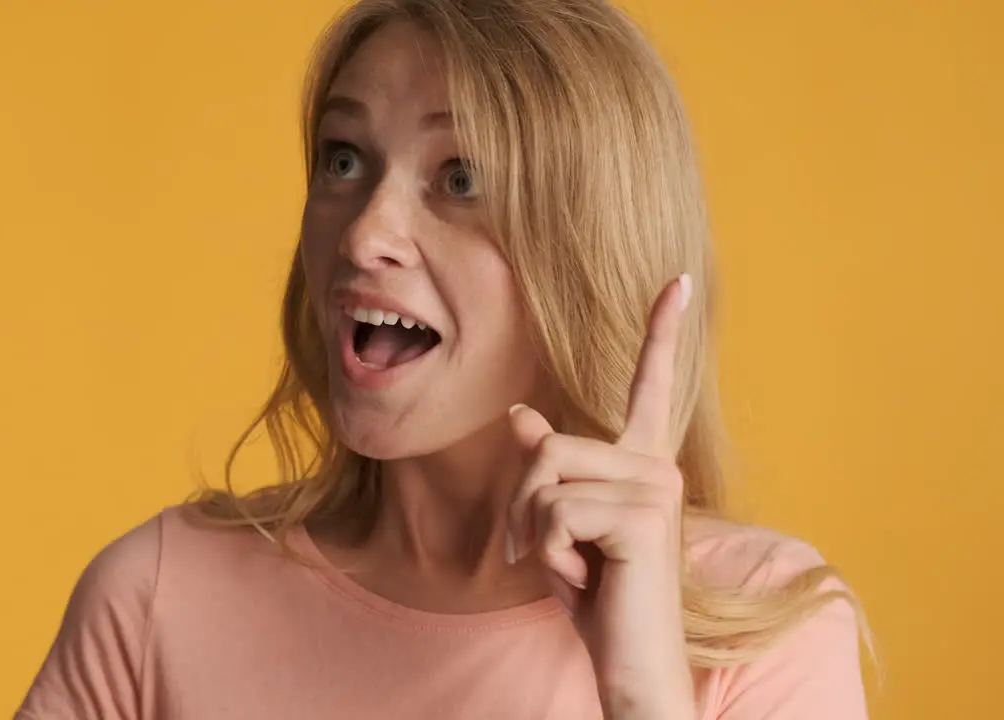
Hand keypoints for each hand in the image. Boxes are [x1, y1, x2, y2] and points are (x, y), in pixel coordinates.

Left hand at [506, 274, 694, 719]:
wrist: (631, 663)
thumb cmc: (598, 597)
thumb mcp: (559, 526)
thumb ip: (548, 470)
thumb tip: (521, 413)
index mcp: (644, 464)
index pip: (652, 386)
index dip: (663, 332)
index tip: (679, 281)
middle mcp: (657, 467)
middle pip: (546, 446)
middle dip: (521, 505)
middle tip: (536, 552)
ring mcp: (655, 488)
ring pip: (543, 475)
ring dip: (531, 531)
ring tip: (566, 567)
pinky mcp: (643, 515)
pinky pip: (553, 511)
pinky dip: (546, 553)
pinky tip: (581, 579)